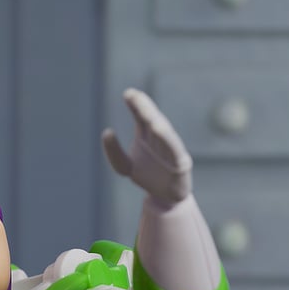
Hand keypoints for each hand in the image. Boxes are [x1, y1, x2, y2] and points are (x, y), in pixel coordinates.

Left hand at [102, 88, 192, 205]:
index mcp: (147, 135)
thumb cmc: (146, 175)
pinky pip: (175, 154)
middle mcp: (161, 139)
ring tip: (149, 116)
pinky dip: (170, 144)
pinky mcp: (181, 165)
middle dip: (145, 109)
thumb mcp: (124, 166)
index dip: (136, 104)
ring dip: (158, 125)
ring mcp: (172, 151)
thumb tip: (107, 131)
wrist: (164, 196)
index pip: (141, 116)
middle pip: (153, 121)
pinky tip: (163, 134)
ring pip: (165, 135)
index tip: (127, 94)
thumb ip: (114, 153)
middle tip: (135, 96)